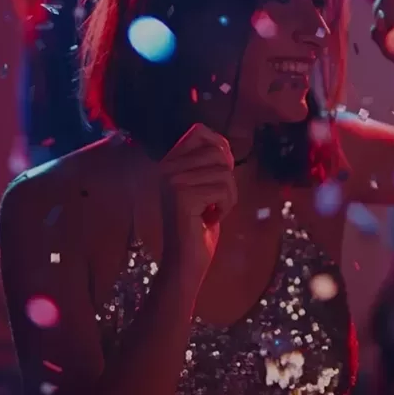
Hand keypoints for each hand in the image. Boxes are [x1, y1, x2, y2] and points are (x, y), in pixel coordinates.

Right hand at [158, 124, 236, 276]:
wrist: (184, 263)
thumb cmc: (198, 226)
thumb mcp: (203, 188)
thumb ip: (209, 164)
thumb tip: (223, 142)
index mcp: (167, 162)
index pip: (199, 131)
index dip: (220, 147)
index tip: (222, 173)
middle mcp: (165, 168)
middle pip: (217, 152)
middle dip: (227, 178)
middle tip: (217, 200)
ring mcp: (171, 181)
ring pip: (223, 172)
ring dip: (228, 195)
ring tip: (213, 212)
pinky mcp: (182, 197)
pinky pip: (223, 189)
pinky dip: (226, 207)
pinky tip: (211, 219)